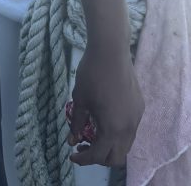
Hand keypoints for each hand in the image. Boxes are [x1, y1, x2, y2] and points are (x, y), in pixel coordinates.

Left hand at [69, 44, 143, 166]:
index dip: (84, 159)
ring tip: (93, 134)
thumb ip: (77, 122)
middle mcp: (128, 128)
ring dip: (109, 146)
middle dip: (99, 158)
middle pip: (116, 157)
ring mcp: (136, 118)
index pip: (99, 155)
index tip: (72, 155)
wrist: (111, 51)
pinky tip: (105, 120)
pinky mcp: (139, 108)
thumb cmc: (91, 74)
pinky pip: (130, 130)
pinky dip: (117, 134)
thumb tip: (72, 139)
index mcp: (112, 129)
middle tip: (83, 146)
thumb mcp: (80, 99)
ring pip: (125, 145)